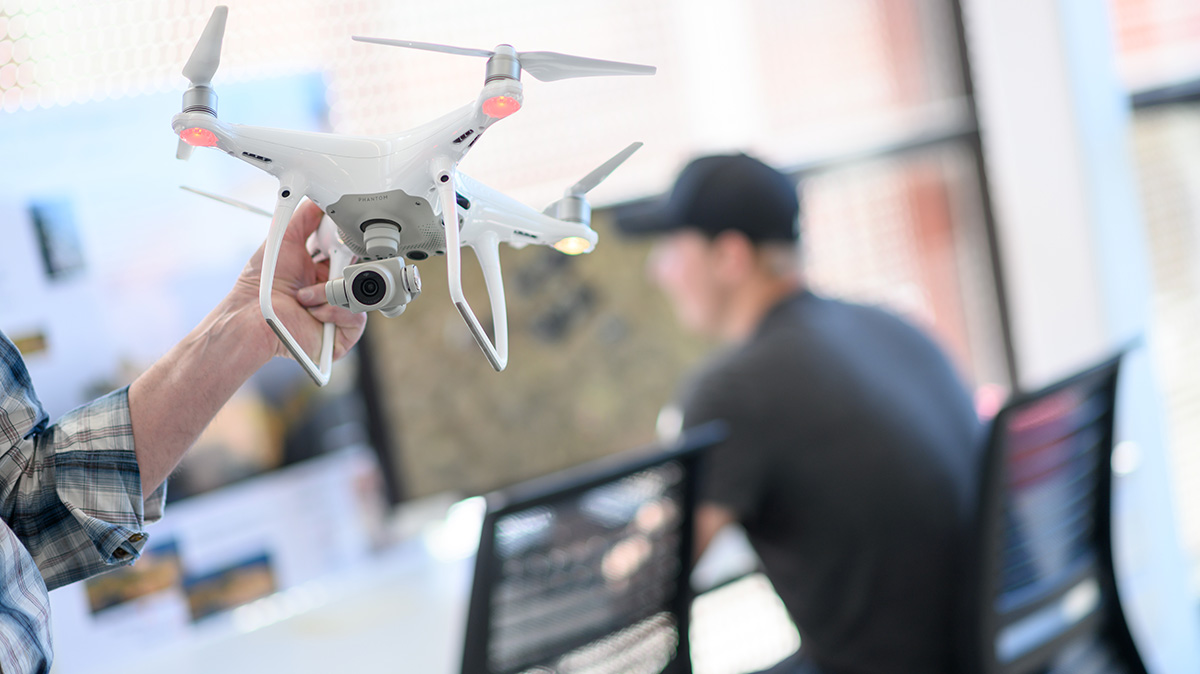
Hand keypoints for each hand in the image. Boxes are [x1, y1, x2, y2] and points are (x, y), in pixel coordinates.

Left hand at [230, 199, 366, 362]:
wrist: (251, 317)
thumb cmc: (259, 285)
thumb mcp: (283, 239)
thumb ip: (304, 217)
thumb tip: (320, 199)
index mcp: (322, 271)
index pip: (348, 253)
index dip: (348, 245)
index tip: (341, 238)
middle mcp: (332, 292)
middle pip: (359, 272)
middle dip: (342, 267)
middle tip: (324, 267)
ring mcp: (338, 313)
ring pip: (359, 293)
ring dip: (328, 291)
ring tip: (305, 296)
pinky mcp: (341, 334)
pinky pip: (357, 317)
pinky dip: (334, 311)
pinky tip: (314, 312)